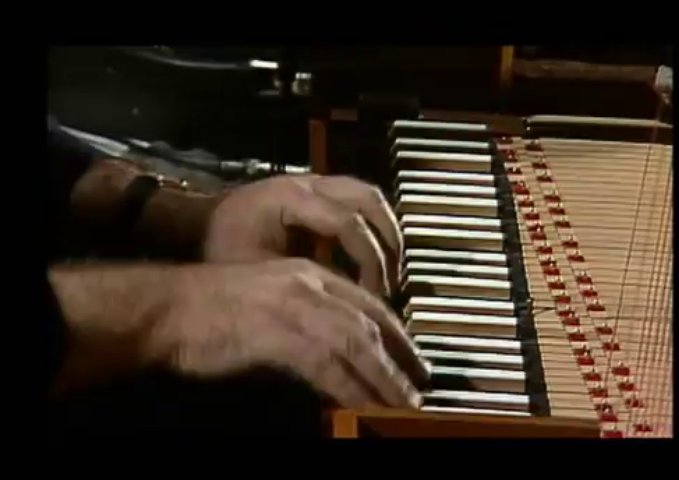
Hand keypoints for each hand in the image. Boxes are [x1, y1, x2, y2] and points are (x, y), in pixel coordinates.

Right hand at [51, 259, 428, 408]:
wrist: (166, 308)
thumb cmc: (210, 309)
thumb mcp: (269, 305)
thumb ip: (304, 322)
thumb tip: (335, 356)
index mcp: (307, 274)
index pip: (366, 303)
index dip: (396, 333)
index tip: (412, 358)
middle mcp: (307, 284)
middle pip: (369, 322)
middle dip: (400, 357)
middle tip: (420, 385)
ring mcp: (292, 307)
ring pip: (354, 344)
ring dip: (383, 378)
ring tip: (402, 404)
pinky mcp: (274, 333)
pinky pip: (325, 365)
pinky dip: (349, 388)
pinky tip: (363, 406)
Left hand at [203, 175, 401, 297]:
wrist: (198, 224)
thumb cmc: (223, 248)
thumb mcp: (256, 272)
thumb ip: (302, 283)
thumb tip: (347, 305)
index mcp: (290, 198)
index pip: (347, 222)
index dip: (368, 259)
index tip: (373, 293)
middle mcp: (307, 182)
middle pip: (369, 199)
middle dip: (387, 241)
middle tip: (390, 282)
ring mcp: (313, 182)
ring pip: (368, 196)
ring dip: (385, 232)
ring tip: (388, 272)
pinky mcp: (316, 192)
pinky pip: (358, 202)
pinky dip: (372, 228)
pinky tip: (371, 261)